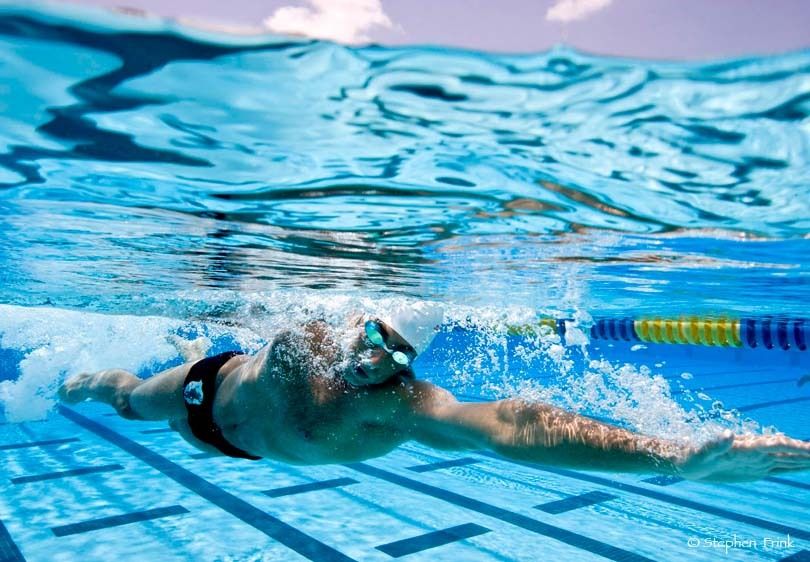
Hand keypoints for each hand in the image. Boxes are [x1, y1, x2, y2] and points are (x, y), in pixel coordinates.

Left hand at [676, 431, 809, 481]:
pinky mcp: (754, 469)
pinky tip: (803, 465)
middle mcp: (754, 452)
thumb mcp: (701, 453)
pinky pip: (779, 467)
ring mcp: (756, 460)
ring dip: (804, 458)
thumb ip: (715, 444)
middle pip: (786, 450)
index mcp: (745, 447)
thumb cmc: (691, 457)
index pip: (775, 445)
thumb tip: (728, 434)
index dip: (794, 447)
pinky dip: (794, 465)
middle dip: (805, 451)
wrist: (685, 461)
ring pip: (786, 459)